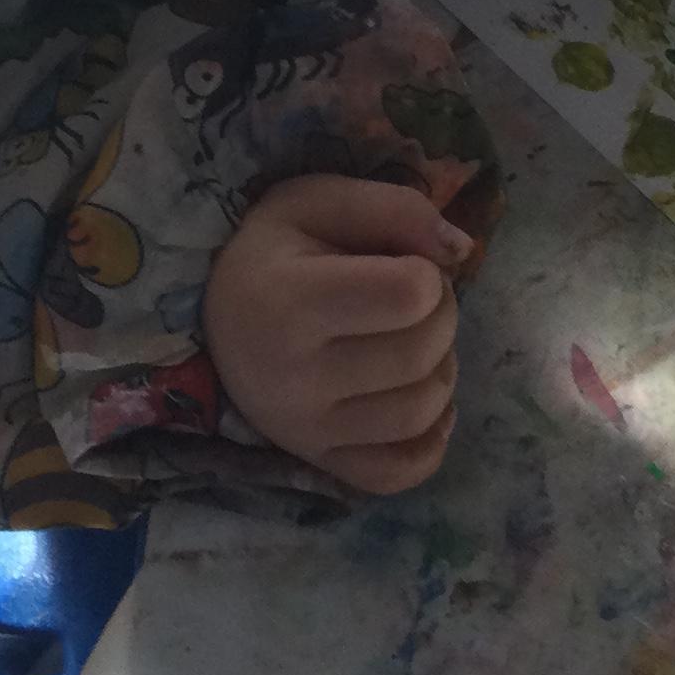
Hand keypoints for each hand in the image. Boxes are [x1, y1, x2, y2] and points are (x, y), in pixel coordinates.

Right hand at [203, 175, 468, 495]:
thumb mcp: (318, 201)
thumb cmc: (272, 251)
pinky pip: (400, 473)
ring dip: (440, 371)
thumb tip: (463, 251)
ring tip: (414, 343)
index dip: (426, 273)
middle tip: (414, 301)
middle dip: (441, 317)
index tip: (402, 264)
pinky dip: (430, 439)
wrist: (212, 315)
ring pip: (421, 413)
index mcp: (291, 302)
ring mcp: (305, 431)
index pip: (411, 296)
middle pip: (422, 354)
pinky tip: (419, 400)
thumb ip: (396, 209)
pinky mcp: (319, 461)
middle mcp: (295, 378)